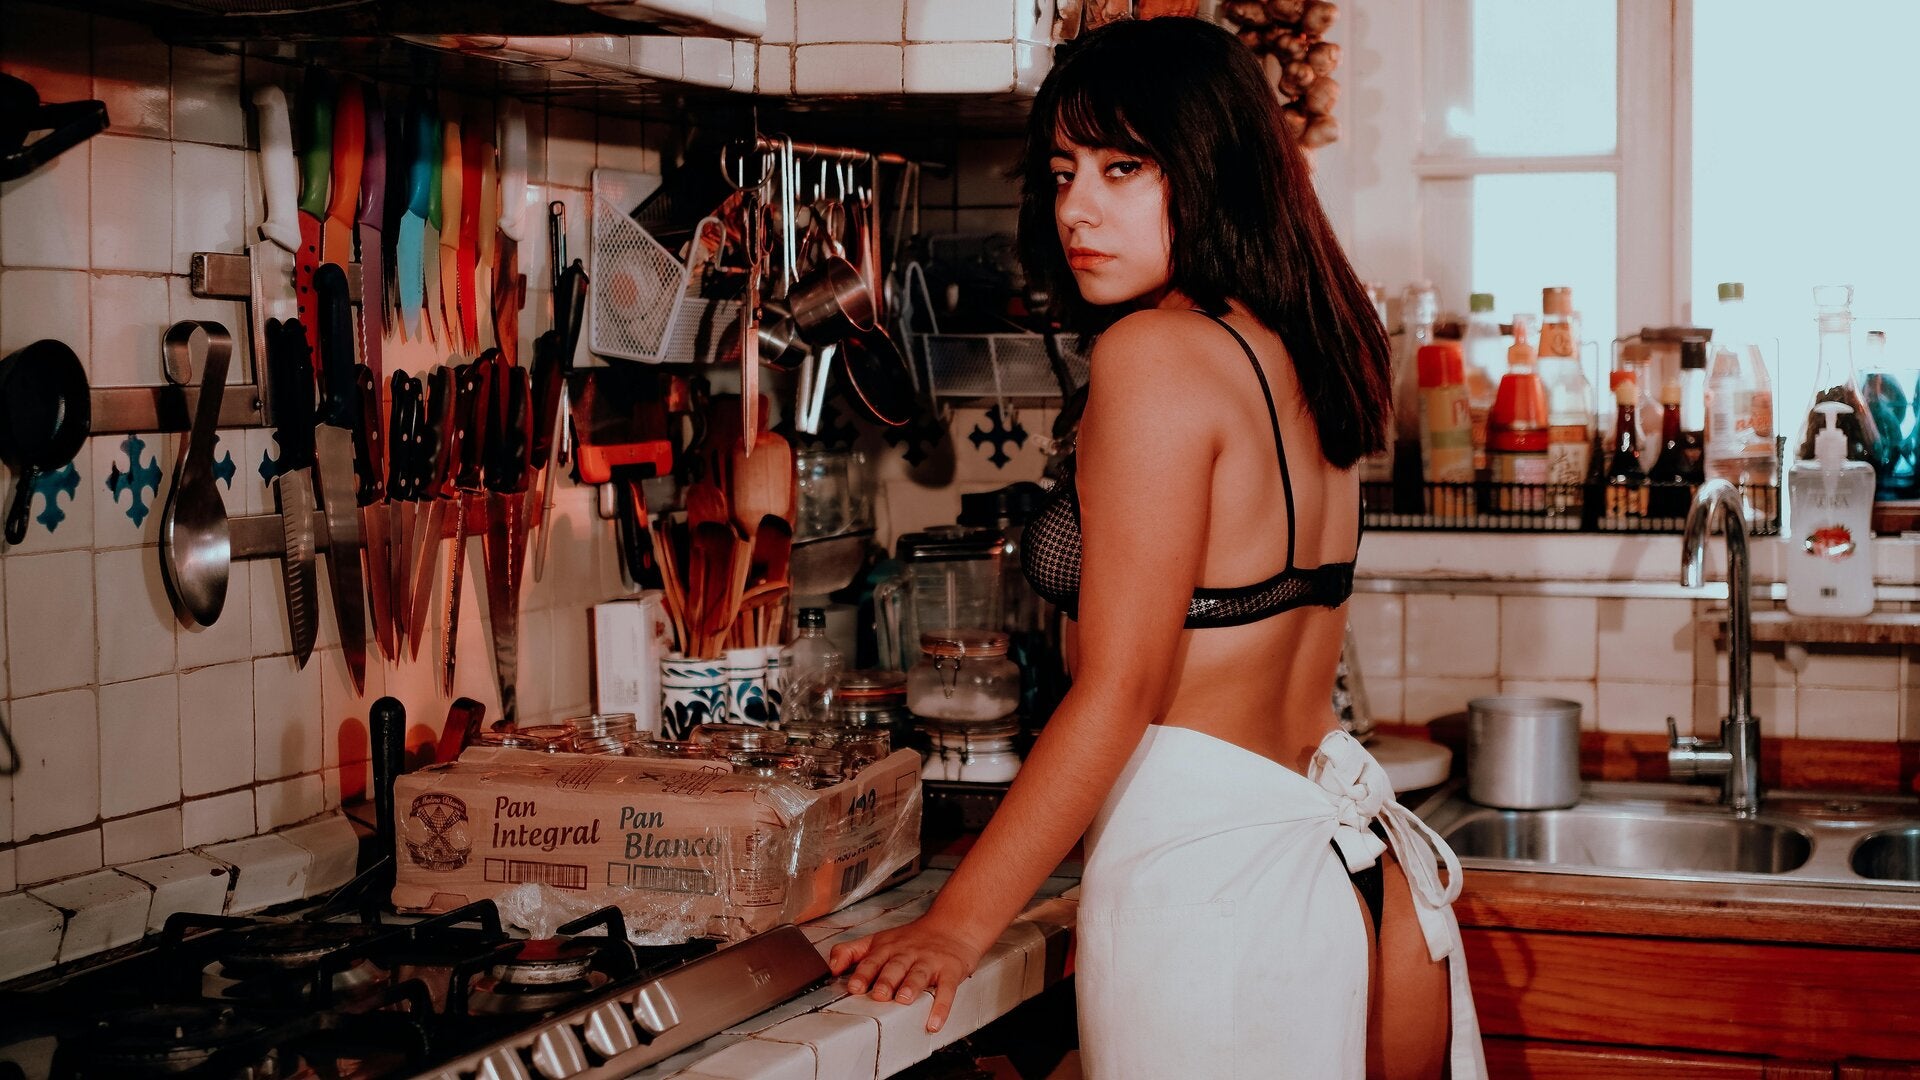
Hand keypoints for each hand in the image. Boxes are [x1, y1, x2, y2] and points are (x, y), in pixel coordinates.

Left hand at [827, 914, 983, 1032]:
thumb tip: (831, 967)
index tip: (853, 985)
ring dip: (911, 987)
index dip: (863, 972)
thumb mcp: (879, 939)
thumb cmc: (914, 939)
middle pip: (895, 966)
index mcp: (888, 947)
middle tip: (879, 995)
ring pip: (919, 975)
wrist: (954, 926)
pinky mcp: (950, 971)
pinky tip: (934, 1022)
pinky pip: (947, 989)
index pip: (872, 959)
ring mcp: (930, 962)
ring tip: (904, 1000)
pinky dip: (941, 1006)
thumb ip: (851, 951)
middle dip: (886, 980)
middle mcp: (907, 954)